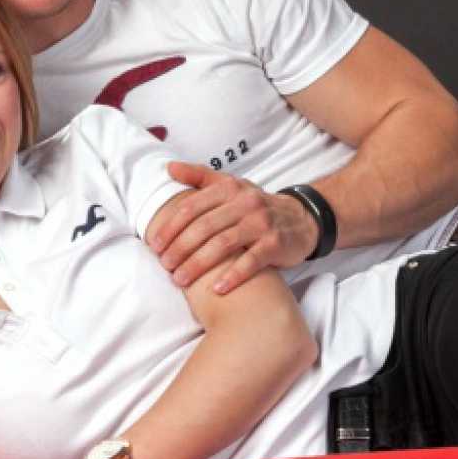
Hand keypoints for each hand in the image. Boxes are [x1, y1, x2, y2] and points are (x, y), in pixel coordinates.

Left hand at [148, 162, 319, 293]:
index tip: (154, 246)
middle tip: (165, 267)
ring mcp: (262, 223)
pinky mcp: (276, 244)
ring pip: (222, 245)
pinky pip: (251, 261)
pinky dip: (232, 276)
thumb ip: (201, 177)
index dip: (170, 227)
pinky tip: (217, 289)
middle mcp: (246, 203)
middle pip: (203, 228)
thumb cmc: (258, 207)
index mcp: (230, 189)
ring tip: (181, 279)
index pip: (191, 207)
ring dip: (198, 265)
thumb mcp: (232, 186)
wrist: (302, 219)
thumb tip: (169, 168)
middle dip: (180, 249)